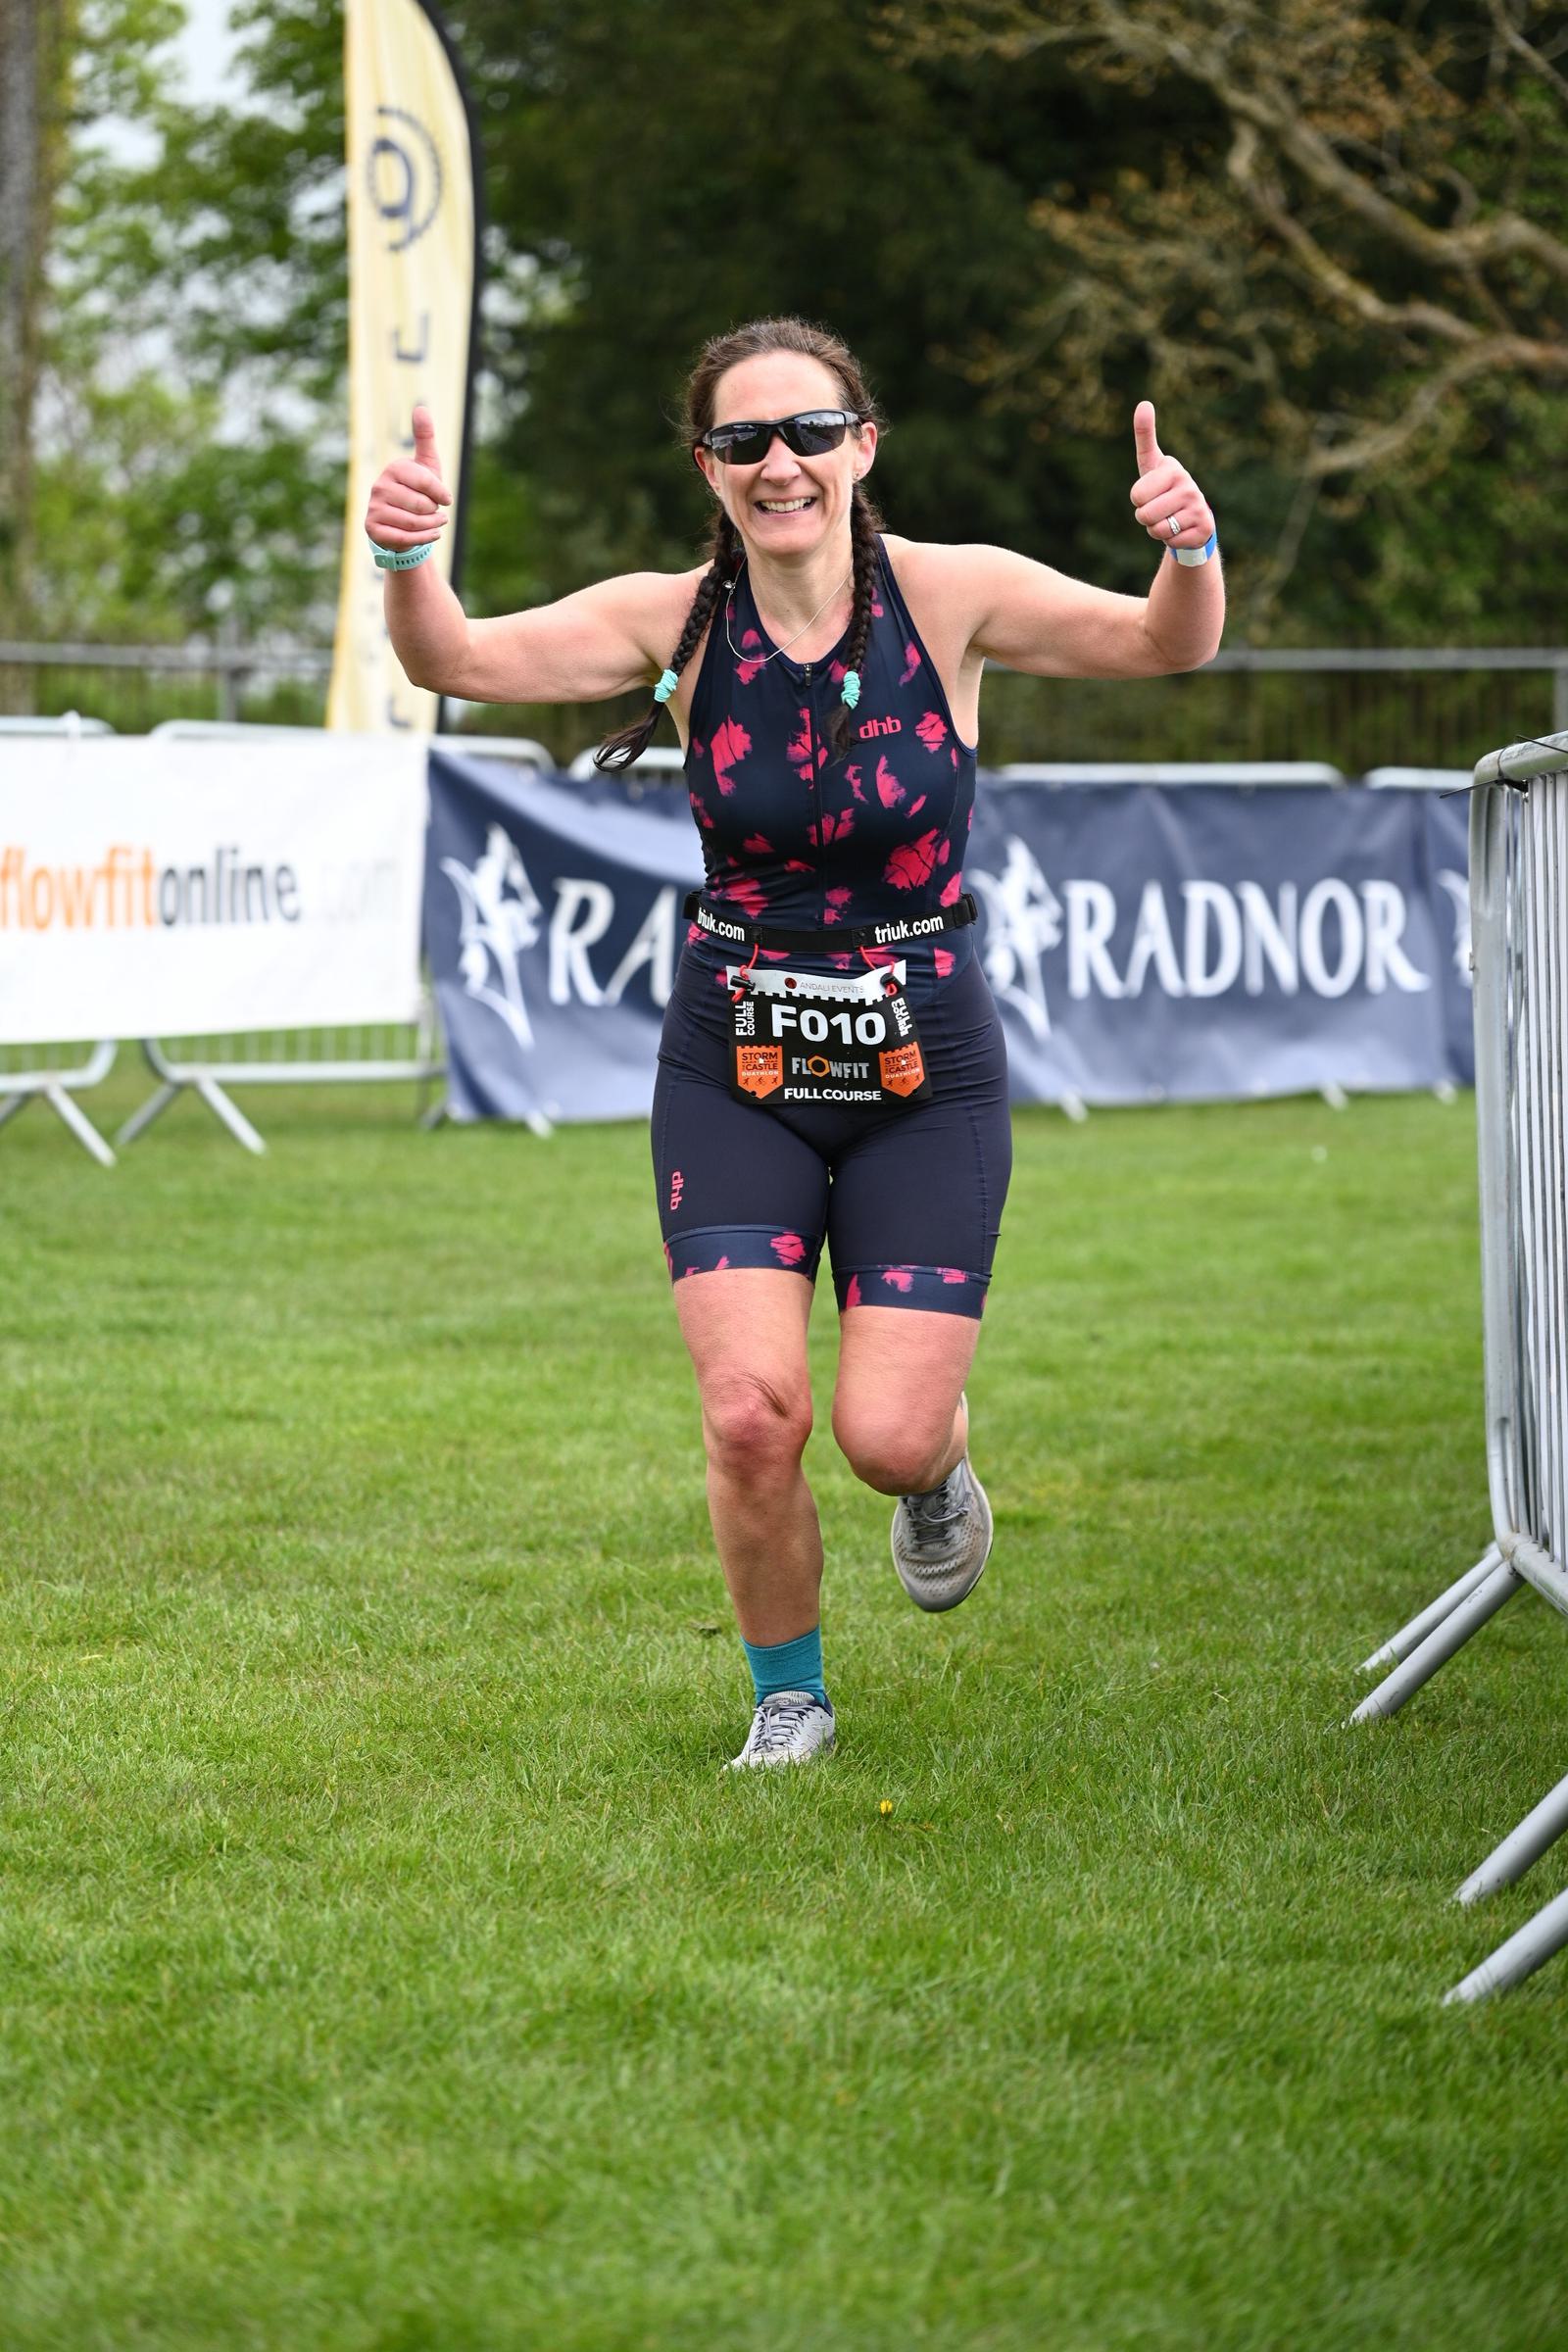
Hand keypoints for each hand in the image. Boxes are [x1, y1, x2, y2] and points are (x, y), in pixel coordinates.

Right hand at [364, 404, 452, 550]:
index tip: (446, 499)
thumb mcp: (426, 464)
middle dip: (434, 511)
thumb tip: (421, 407)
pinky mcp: (373, 528)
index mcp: (394, 468)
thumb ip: (425, 438)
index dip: (441, 494)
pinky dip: (425, 539)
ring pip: (414, 523)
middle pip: (421, 505)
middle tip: (433, 511)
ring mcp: (373, 508)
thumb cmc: (418, 491)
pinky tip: (431, 534)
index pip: (426, 482)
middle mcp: (379, 486)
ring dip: (432, 526)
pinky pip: (406, 538)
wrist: (403, 522)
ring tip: (434, 522)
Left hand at [1129, 402, 1212, 552]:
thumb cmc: (1165, 488)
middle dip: (1145, 517)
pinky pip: (1170, 541)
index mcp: (1173, 469)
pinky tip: (1181, 529)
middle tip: (1159, 509)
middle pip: (1144, 514)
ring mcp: (1198, 507)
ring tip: (1169, 518)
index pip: (1137, 494)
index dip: (1139, 499)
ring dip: (1156, 529)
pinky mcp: (1204, 528)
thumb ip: (1145, 436)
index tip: (1152, 492)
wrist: (1191, 516)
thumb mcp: (1152, 464)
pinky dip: (1171, 540)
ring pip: (1157, 529)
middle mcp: (1189, 486)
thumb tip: (1143, 403)